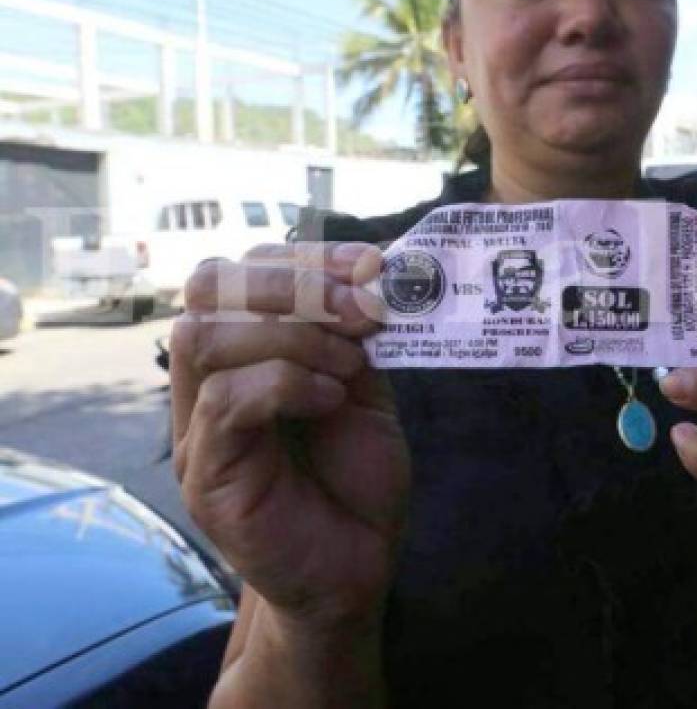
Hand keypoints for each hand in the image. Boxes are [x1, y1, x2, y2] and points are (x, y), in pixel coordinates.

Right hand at [170, 242, 408, 628]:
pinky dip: (287, 383)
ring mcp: (198, 426)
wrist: (355, 569)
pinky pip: (224, 398)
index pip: (242, 269)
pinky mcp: (205, 472)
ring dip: (293, 335)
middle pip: (210, 287)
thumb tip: (369, 268)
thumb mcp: (365, 389)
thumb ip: (354, 334)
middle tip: (363, 312)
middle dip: (295, 282)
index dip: (305, 255)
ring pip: (205, 335)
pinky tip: (332, 400)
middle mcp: (210, 379)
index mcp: (247, 350)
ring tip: (348, 368)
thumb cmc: (356, 480)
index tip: (369, 267)